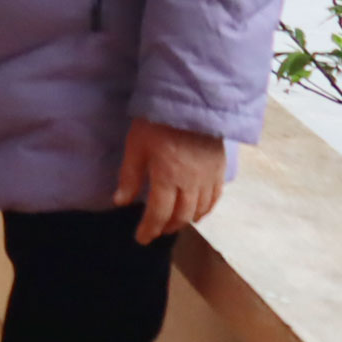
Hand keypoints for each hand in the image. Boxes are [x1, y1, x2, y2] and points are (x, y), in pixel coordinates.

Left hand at [113, 117, 225, 243]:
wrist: (191, 103)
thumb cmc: (157, 123)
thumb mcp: (136, 147)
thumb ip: (130, 176)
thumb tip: (121, 202)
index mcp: (167, 178)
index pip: (159, 213)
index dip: (149, 229)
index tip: (141, 238)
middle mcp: (191, 183)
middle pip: (181, 215)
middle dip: (167, 227)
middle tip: (156, 232)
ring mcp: (208, 178)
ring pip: (200, 210)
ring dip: (186, 221)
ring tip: (173, 224)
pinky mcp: (220, 170)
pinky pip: (215, 198)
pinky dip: (206, 210)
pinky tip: (198, 212)